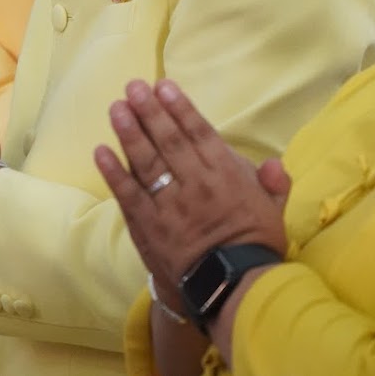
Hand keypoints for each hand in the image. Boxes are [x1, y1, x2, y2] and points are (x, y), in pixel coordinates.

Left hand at [94, 79, 287, 305]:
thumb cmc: (254, 247)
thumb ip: (274, 184)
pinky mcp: (148, 225)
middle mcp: (195, 184)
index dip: (180, 108)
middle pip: (169, 141)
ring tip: (116, 108)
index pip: (200, 134)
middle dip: (150, 111)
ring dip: (130, 133)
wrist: (232, 289)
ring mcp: (169, 204)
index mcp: (226, 176)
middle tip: (134, 87)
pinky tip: (100, 151)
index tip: (164, 86)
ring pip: (147, 162)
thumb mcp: (274, 212)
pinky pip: (128, 194)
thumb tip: (273, 162)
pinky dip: (113, 172)